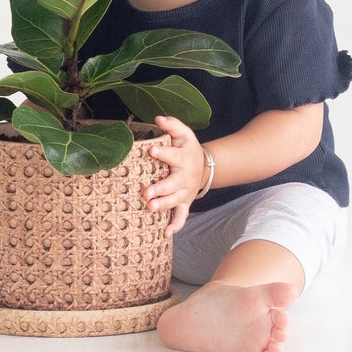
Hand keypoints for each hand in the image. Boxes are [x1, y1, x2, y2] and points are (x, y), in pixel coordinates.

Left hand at [145, 116, 208, 235]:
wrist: (204, 167)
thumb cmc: (186, 148)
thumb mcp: (183, 133)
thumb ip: (172, 124)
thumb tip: (157, 118)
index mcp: (183, 157)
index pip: (173, 155)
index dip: (163, 152)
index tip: (152, 150)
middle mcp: (185, 177)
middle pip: (173, 184)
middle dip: (160, 188)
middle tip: (147, 193)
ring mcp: (185, 192)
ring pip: (175, 201)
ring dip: (163, 205)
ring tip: (150, 208)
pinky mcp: (185, 204)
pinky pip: (182, 217)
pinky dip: (176, 225)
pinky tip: (166, 233)